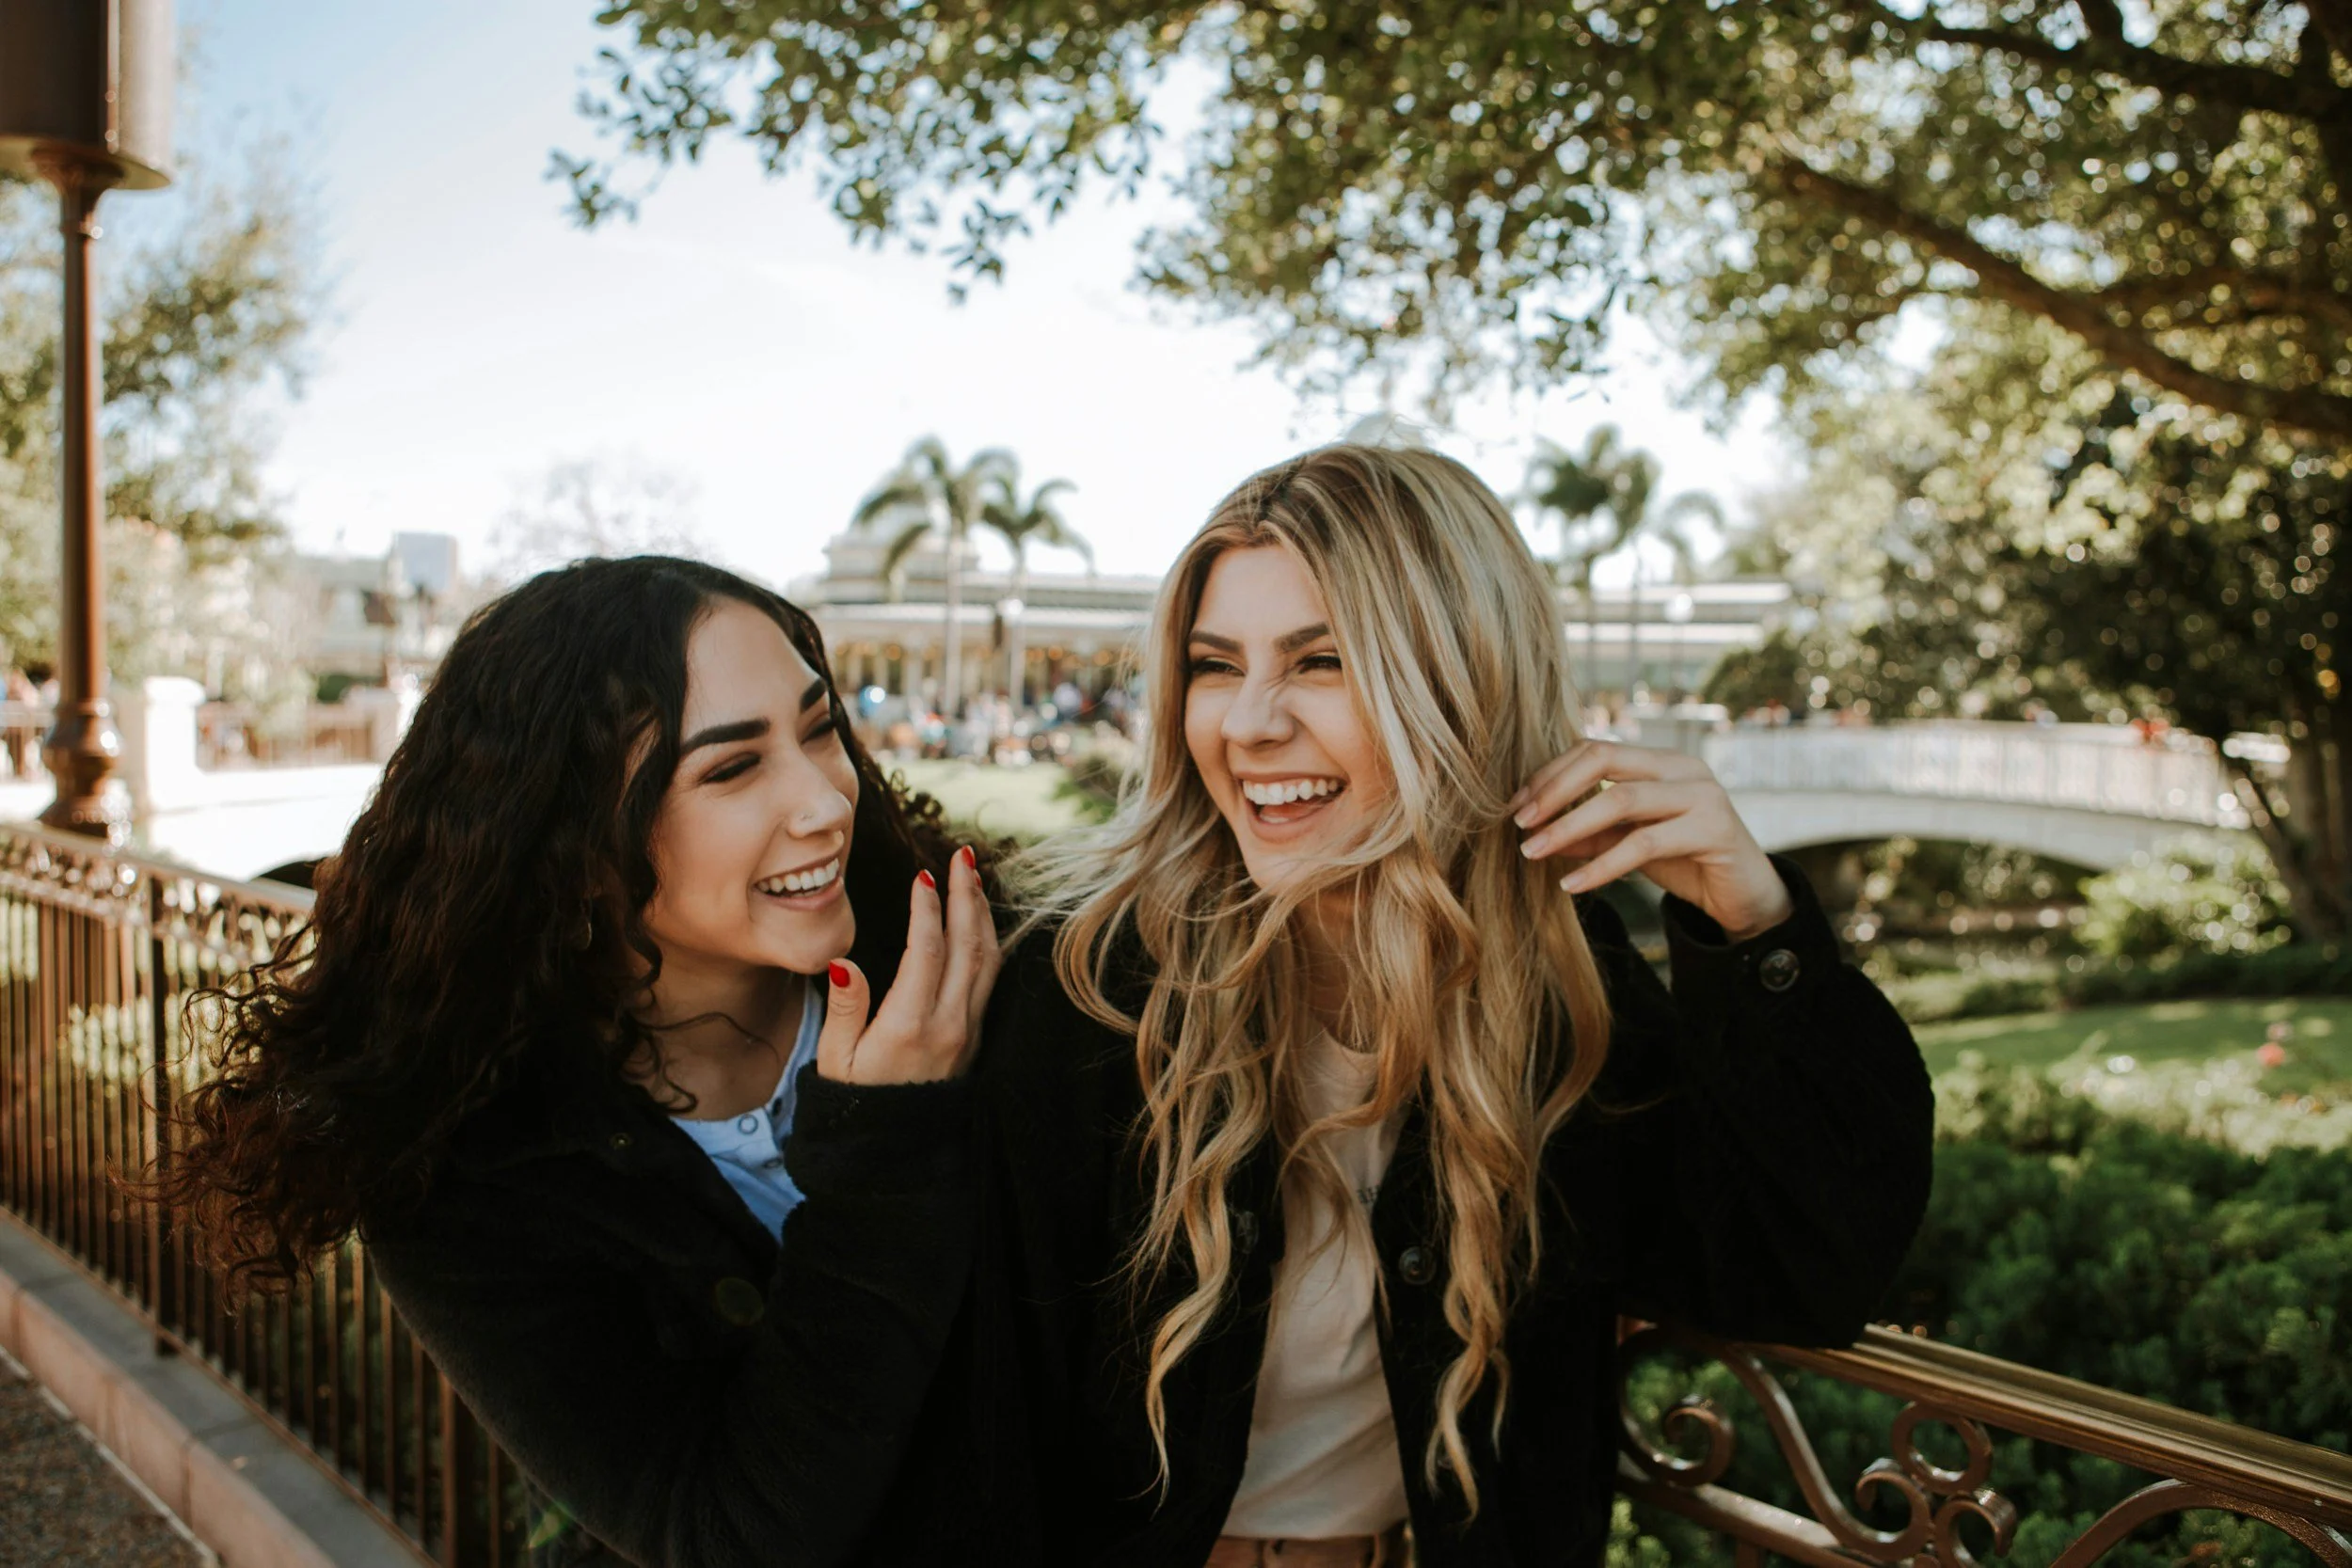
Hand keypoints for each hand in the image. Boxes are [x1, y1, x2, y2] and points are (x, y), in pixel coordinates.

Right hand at [815, 846, 1001, 1083]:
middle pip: (968, 945)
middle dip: (966, 895)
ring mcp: (968, 1030)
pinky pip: (991, 979)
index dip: (926, 908)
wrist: (895, 1149)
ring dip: (982, 914)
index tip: (922, 875)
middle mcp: (948, 1024)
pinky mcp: (976, 1037)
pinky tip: (980, 922)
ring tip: (973, 878)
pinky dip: (989, 942)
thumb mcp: (836, 1059)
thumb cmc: (856, 1101)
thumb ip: (845, 1008)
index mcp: (908, 1025)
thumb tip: (843, 962)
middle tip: (962, 856)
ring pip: (988, 960)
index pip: (925, 950)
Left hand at [1511, 740, 1793, 940]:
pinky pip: (1643, 844)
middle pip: (1604, 758)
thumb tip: (1536, 832)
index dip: (1550, 774)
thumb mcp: (1628, 843)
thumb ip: (1589, 833)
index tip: (1516, 807)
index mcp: (1661, 760)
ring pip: (1621, 799)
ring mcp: (1702, 794)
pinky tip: (1572, 884)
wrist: (1745, 896)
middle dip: (1554, 790)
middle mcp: (1683, 767)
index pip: (1595, 749)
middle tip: (1519, 824)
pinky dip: (1601, 866)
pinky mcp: (1714, 829)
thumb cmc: (1686, 861)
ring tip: (1533, 853)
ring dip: (1568, 827)